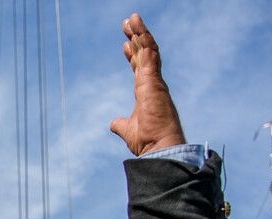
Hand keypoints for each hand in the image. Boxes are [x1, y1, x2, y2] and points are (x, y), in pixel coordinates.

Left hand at [110, 13, 185, 155]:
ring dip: (140, 33)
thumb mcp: (128, 130)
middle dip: (135, 38)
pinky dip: (143, 39)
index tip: (124, 44)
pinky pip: (149, 54)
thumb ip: (121, 124)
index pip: (139, 69)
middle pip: (144, 55)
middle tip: (128, 22)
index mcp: (146, 93)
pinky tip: (137, 27)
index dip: (132, 56)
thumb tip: (113, 123)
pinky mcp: (154, 80)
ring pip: (148, 50)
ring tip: (132, 18)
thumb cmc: (148, 141)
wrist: (158, 147)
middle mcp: (152, 84)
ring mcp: (154, 81)